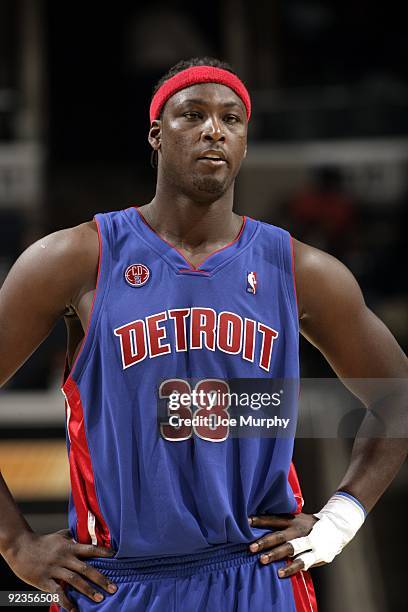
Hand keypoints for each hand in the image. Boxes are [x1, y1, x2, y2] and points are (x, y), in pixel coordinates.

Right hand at [2, 529, 116, 610]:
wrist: (21, 547)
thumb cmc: (42, 542)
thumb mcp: (59, 536)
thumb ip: (72, 537)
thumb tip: (85, 534)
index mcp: (69, 546)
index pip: (90, 549)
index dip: (103, 552)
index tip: (116, 557)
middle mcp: (64, 557)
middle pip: (86, 568)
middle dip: (100, 578)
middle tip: (113, 587)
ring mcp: (54, 569)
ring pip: (74, 580)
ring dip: (88, 590)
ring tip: (100, 598)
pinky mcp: (44, 580)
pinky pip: (57, 592)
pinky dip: (66, 601)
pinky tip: (74, 610)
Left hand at [248, 513, 319, 577]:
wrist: (337, 526)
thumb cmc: (310, 524)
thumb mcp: (297, 518)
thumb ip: (282, 522)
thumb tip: (259, 523)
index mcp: (293, 520)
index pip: (274, 519)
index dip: (260, 520)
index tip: (246, 521)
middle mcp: (299, 530)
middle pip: (279, 535)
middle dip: (264, 541)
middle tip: (251, 547)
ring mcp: (309, 542)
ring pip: (290, 548)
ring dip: (275, 554)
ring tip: (262, 560)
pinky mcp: (317, 554)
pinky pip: (302, 562)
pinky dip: (291, 568)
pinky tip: (280, 573)